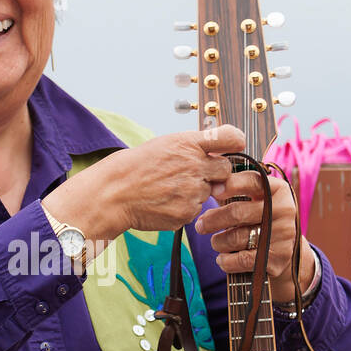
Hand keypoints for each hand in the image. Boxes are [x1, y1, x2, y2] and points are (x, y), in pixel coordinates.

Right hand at [42, 124, 247, 244]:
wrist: (114, 193)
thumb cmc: (137, 167)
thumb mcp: (165, 144)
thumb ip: (194, 147)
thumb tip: (218, 153)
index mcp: (189, 143)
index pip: (231, 137)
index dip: (236, 142)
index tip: (235, 146)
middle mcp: (195, 166)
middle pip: (226, 170)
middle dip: (215, 174)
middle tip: (192, 175)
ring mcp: (192, 191)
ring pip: (209, 192)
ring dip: (195, 192)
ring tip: (169, 189)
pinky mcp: (187, 213)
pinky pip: (195, 210)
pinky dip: (184, 207)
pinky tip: (165, 202)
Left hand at [195, 169, 316, 300]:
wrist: (286, 251)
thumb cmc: (260, 220)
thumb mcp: (254, 200)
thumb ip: (234, 190)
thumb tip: (208, 185)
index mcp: (278, 189)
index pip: (251, 181)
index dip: (230, 185)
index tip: (212, 191)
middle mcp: (284, 209)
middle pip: (237, 212)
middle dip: (212, 220)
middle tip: (200, 225)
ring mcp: (283, 234)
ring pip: (236, 238)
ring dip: (218, 242)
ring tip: (216, 242)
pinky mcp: (279, 257)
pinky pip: (242, 260)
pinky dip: (226, 261)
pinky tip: (223, 258)